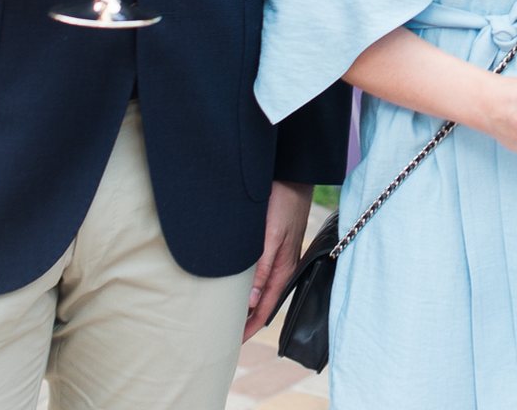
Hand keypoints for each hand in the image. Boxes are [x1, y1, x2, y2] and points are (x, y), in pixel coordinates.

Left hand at [243, 180, 315, 340]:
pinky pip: (258, 272)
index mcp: (283, 268)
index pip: (265, 308)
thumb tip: (253, 302)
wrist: (292, 173)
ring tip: (227, 314)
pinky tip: (237, 283)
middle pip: (262, 301)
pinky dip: (247, 284)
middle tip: (224, 333)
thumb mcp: (271, 237)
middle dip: (246, 319)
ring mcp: (277, 254)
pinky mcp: (271, 242)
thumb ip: (262, 268)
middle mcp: (281, 265)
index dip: (250, 327)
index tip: (233, 342)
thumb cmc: (283, 202)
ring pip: (259, 287)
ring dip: (246, 302)